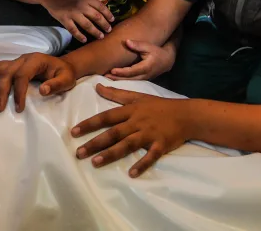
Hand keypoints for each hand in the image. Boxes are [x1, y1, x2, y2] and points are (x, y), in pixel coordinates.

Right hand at [0, 52, 75, 111]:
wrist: (64, 65)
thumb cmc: (65, 74)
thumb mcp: (67, 80)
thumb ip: (56, 85)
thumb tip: (42, 90)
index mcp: (36, 60)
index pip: (23, 75)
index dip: (19, 92)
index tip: (19, 108)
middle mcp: (24, 58)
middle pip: (8, 72)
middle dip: (2, 91)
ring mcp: (18, 60)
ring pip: (0, 68)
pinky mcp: (14, 63)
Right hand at [41, 0, 114, 42]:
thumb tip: (103, 1)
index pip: (101, 7)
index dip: (108, 14)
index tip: (112, 20)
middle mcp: (82, 6)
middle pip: (96, 17)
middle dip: (104, 24)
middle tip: (109, 30)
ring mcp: (73, 14)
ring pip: (87, 25)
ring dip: (95, 31)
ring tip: (101, 36)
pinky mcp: (64, 19)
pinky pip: (73, 29)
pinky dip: (79, 35)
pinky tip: (84, 40)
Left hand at [72, 84, 190, 176]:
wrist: (186, 114)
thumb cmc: (160, 106)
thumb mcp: (138, 96)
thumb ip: (116, 93)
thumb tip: (97, 86)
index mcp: (131, 111)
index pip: (107, 117)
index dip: (90, 124)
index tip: (74, 132)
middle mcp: (137, 122)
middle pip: (113, 133)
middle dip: (95, 143)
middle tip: (78, 153)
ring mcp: (149, 134)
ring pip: (127, 144)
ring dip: (111, 153)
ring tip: (96, 162)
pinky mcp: (160, 145)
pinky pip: (150, 156)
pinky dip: (142, 164)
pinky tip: (132, 173)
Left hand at [105, 40, 175, 80]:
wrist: (167, 61)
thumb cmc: (157, 52)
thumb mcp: (149, 47)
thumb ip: (138, 45)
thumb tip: (126, 42)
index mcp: (146, 67)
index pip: (131, 71)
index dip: (121, 72)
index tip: (112, 70)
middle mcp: (144, 75)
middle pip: (128, 79)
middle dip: (116, 78)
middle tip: (104, 76)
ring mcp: (143, 79)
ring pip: (129, 82)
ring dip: (118, 80)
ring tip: (106, 78)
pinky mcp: (142, 79)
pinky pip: (131, 81)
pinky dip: (122, 80)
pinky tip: (114, 78)